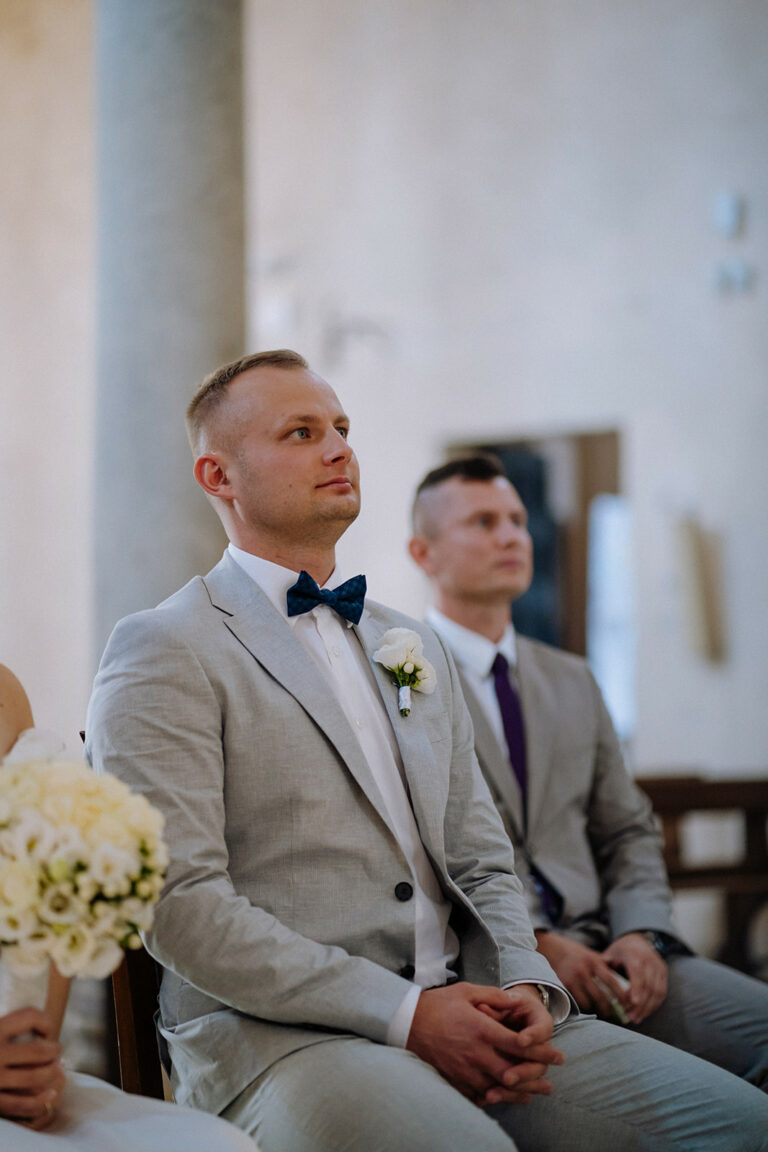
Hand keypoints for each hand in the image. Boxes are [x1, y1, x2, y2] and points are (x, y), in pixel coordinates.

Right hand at [0, 1008, 64, 1128]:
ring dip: (51, 1074)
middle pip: (37, 1050)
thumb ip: (8, 1026)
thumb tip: (40, 1028)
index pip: (29, 1017)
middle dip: (53, 1051)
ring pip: (33, 1078)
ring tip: (58, 1069)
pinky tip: (51, 1096)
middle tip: (57, 1051)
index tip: (46, 1030)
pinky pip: (20, 1104)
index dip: (44, 1022)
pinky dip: (40, 1101)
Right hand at [406, 982, 563, 1107]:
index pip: (518, 1045)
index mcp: (481, 1029)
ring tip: (537, 1093)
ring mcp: (464, 1070)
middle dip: (535, 1076)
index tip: (558, 1055)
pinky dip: (496, 1098)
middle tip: (551, 1081)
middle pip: (513, 1071)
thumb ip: (494, 997)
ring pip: (498, 1088)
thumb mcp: (467, 991)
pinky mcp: (455, 1080)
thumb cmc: (438, 1004)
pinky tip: (507, 1098)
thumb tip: (517, 1000)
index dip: (541, 1051)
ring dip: (520, 1092)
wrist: (407, 1022)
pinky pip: (480, 1095)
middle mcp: (475, 1053)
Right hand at [535, 931, 630, 1020]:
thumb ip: (604, 966)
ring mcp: (572, 979)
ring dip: (597, 1010)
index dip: (621, 994)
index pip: (611, 981)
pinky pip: (577, 1002)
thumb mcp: (592, 955)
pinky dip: (584, 1007)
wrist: (552, 949)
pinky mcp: (563, 986)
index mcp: (593, 961)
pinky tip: (589, 1008)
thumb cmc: (576, 953)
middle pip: (601, 995)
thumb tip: (622, 980)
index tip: (628, 1003)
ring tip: (603, 1013)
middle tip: (616, 1014)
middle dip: (610, 1008)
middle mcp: (583, 970)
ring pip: (588, 1002)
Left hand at [601, 933, 666, 1023]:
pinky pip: (662, 992)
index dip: (636, 988)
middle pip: (648, 985)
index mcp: (634, 953)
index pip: (637, 972)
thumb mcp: (610, 953)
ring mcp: (658, 966)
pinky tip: (645, 1012)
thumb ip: (604, 968)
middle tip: (631, 1017)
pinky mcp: (664, 973)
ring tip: (637, 1018)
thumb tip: (595, 984)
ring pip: (657, 991)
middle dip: (641, 1004)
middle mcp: (649, 959)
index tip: (632, 1002)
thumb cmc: (621, 949)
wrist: (638, 939)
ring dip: (648, 1007)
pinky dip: (654, 1004)